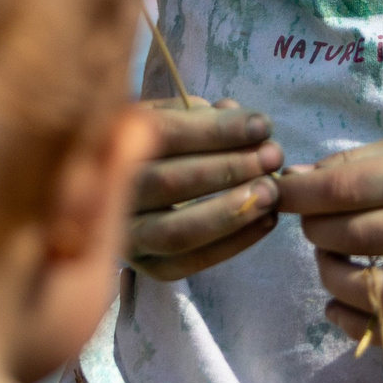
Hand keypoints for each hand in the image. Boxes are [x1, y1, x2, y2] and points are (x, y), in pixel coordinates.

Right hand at [126, 99, 283, 279]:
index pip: (163, 134)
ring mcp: (124, 234)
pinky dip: (232, 244)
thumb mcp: (166, 116)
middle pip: (169, 182)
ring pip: (175, 232)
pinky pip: (188, 263)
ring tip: (271, 192)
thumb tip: (240, 122)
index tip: (262, 126)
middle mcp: (109, 192)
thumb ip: (200, 116)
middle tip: (272, 157)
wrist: (121, 192)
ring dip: (230, 211)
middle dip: (229, 169)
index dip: (216, 131)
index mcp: (110, 143)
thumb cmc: (155, 144)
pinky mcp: (145, 266)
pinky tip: (266, 221)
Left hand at [274, 127, 382, 346]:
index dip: (301, 194)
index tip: (280, 193)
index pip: (348, 188)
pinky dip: (359, 326)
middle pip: (354, 237)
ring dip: (330, 276)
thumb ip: (365, 160)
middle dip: (315, 229)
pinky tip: (339, 306)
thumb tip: (301, 180)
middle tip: (311, 222)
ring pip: (373, 291)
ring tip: (328, 258)